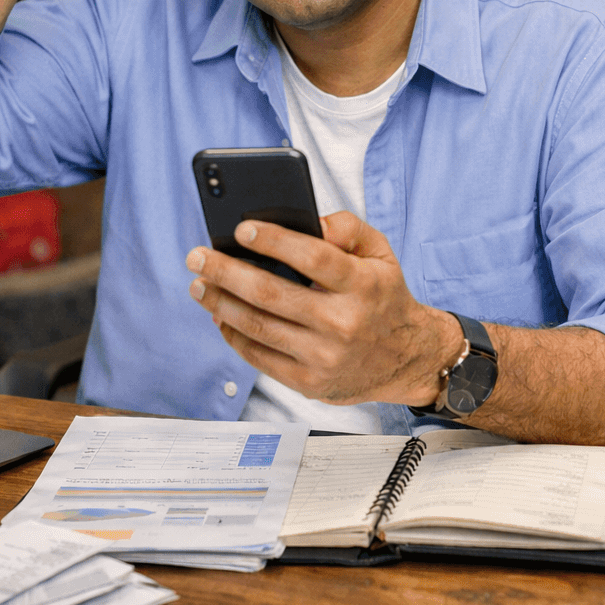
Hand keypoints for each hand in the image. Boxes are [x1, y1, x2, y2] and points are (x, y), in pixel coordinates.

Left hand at [185, 212, 463, 405]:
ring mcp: (324, 356)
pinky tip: (220, 315)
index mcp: (363, 284)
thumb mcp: (380, 253)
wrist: (406, 358)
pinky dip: (233, 335)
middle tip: (197, 256)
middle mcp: (343, 322)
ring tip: (199, 285)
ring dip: (220, 303)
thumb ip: (348, 227)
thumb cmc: (383, 296)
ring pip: (257, 326)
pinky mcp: (309, 382)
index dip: (273, 241)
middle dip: (225, 272)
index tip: (241, 229)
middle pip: (271, 294)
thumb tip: (307, 222)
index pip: (312, 257)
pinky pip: (259, 357)